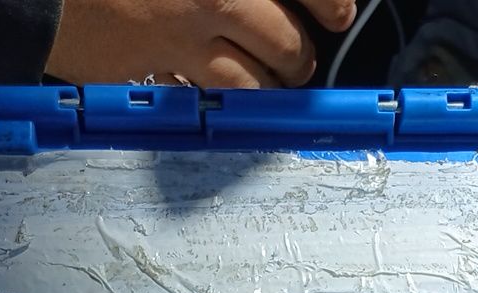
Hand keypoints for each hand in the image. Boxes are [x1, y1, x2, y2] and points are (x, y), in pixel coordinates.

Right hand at [46, 0, 356, 87]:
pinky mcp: (140, 70)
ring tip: (262, 83)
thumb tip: (263, 3)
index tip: (336, 13)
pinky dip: (205, 98)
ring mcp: (175, 40)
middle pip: (287, 45)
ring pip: (248, 85)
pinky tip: (204, 85)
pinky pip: (191, 97)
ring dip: (263, 89)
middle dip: (298, 58)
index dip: (330, 3)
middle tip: (297, 59)